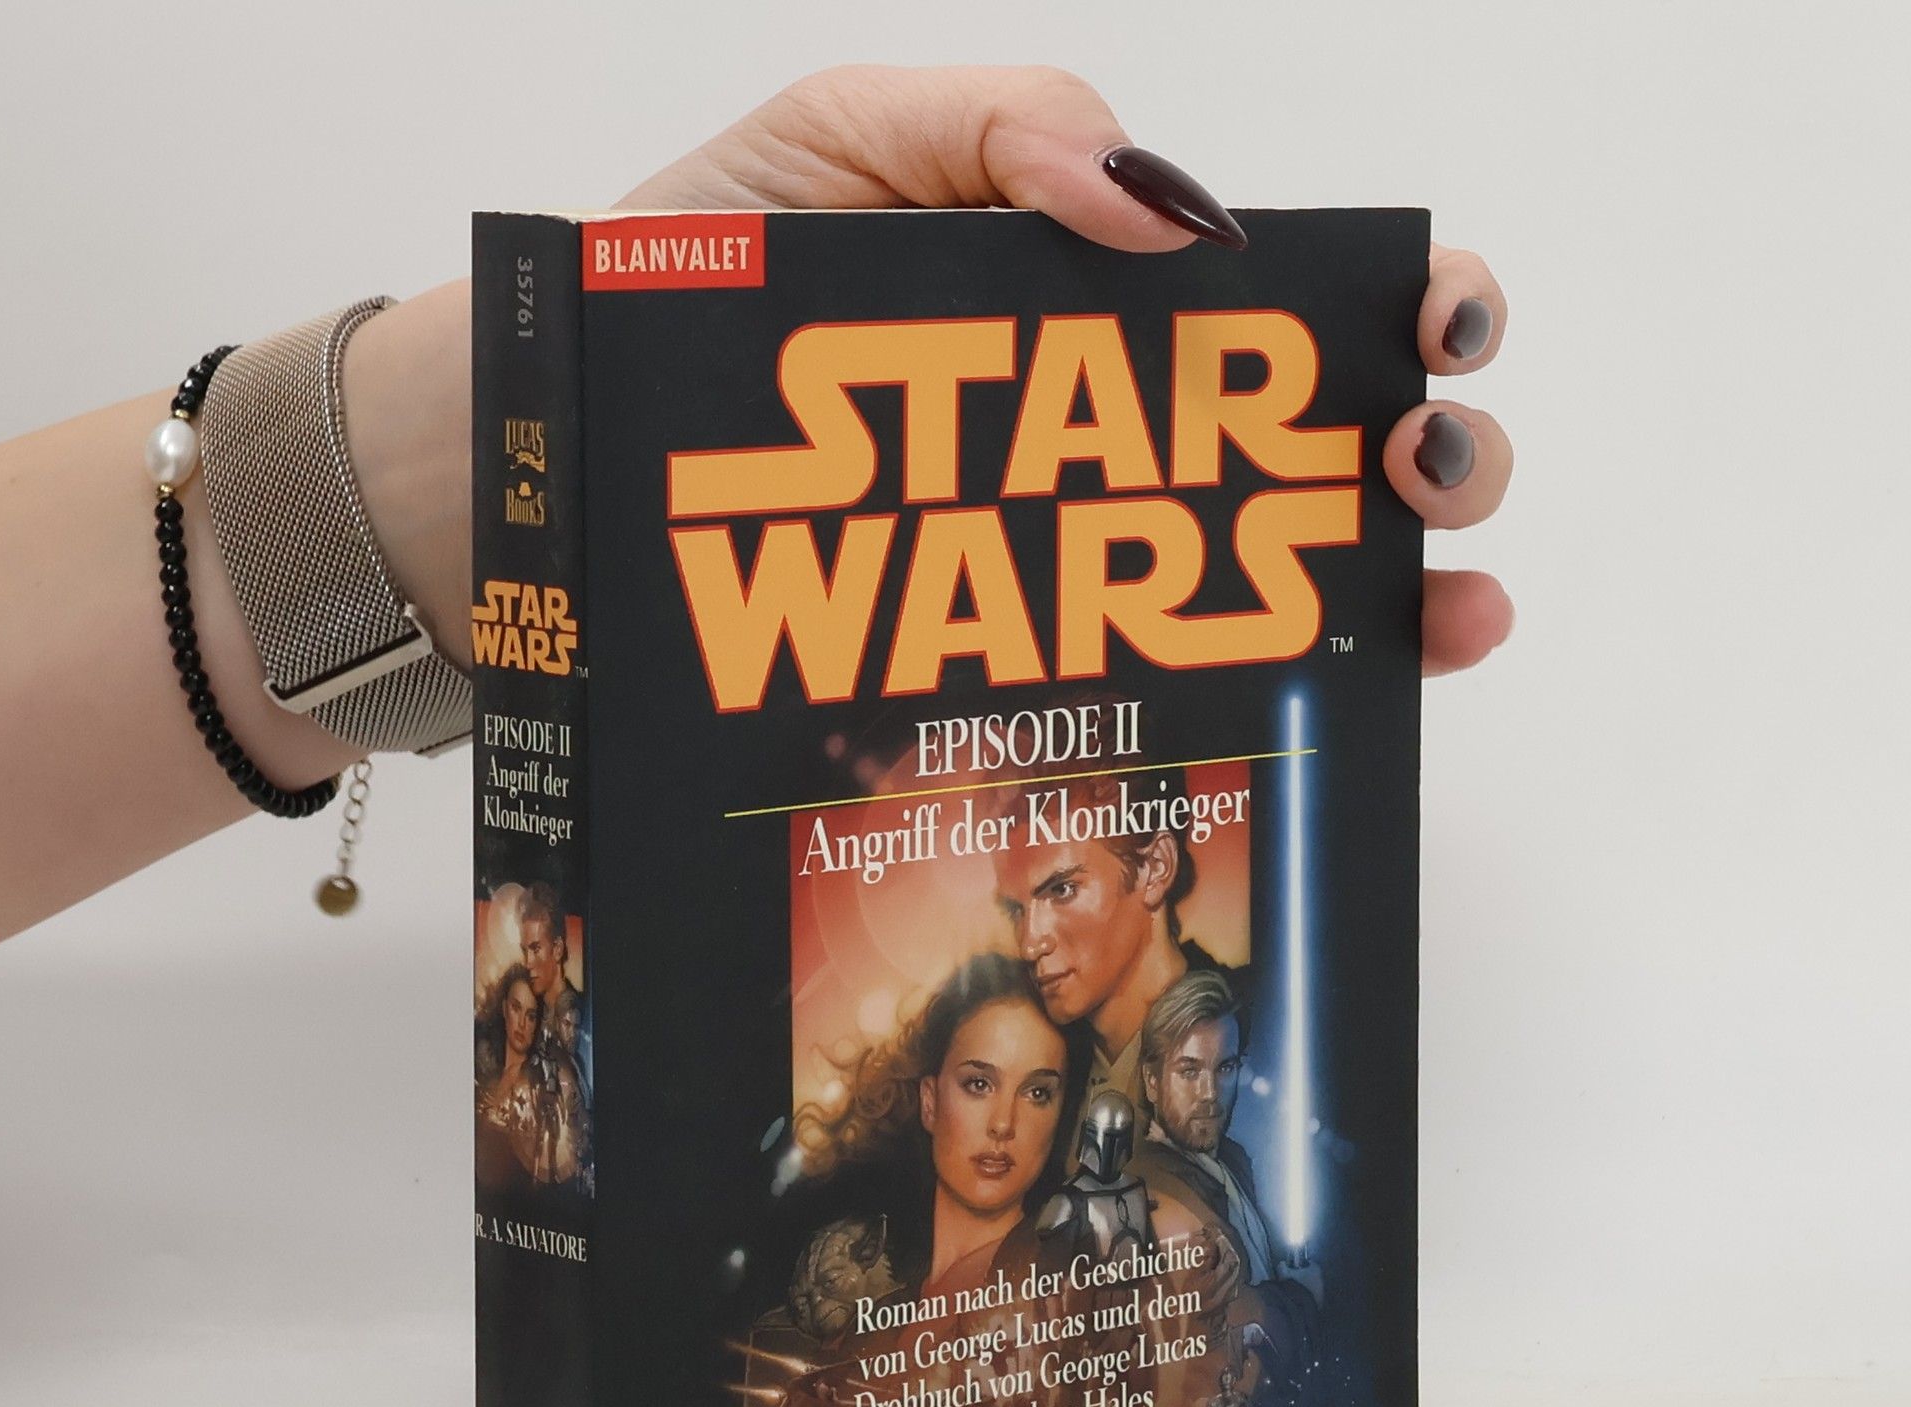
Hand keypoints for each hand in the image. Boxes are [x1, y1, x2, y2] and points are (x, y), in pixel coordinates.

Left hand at [620, 64, 1513, 675]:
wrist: (551, 450)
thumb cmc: (680, 284)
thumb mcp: (833, 143)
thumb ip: (999, 129)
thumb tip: (1169, 217)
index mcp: (1084, 301)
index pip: (1277, 308)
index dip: (1394, 305)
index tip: (1433, 325)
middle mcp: (1100, 439)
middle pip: (1312, 450)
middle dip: (1421, 448)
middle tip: (1418, 463)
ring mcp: (1063, 563)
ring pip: (1273, 583)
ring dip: (1392, 589)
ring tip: (1439, 594)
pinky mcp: (1009, 666)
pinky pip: (1165, 684)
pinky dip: (1279, 691)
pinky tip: (1350, 693)